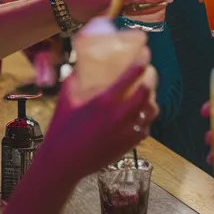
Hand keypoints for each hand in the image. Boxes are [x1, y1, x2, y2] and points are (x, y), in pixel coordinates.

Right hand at [44, 61, 159, 179]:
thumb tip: (83, 63)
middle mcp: (120, 115)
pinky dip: (145, 118)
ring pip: (151, 110)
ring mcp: (127, 131)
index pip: (132, 74)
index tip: (145, 52)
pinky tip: (138, 114)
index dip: (142, 60)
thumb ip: (76, 78)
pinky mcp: (130, 144)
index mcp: (105, 101)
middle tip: (148, 71)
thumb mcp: (66, 98)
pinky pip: (146, 127)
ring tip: (146, 92)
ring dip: (151, 98)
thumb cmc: (62, 129)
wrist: (64, 162)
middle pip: (148, 90)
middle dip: (151, 77)